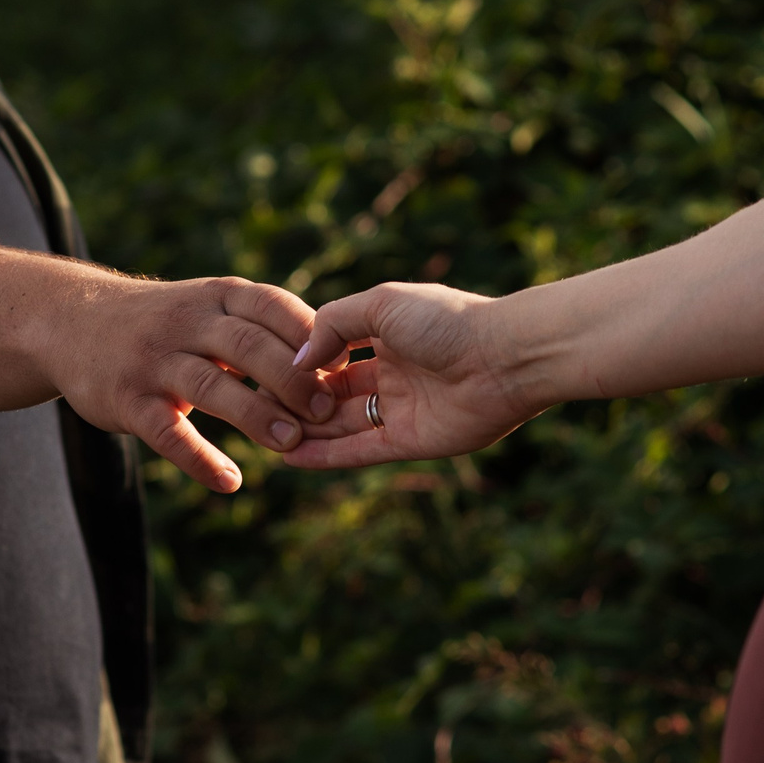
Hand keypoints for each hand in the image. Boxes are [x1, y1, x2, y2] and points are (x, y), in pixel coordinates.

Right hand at [49, 276, 336, 493]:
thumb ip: (262, 327)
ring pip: (211, 386)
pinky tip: (230, 482)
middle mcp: (185, 322)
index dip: (311, 337)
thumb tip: (338, 362)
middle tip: (328, 412)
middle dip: (293, 379)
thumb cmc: (164, 322)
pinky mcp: (127, 400)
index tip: (344, 368)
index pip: (271, 306)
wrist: (72, 322)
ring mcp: (153, 361)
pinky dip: (200, 459)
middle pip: (247, 346)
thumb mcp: (208, 305)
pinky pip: (167, 433)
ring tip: (291, 443)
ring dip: (255, 415)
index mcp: (215, 296)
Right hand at [279, 283, 537, 468]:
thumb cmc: (447, 321)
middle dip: (300, 400)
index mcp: (388, 335)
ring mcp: (402, 409)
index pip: (334, 352)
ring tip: (265, 435)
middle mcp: (394, 373)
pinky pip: (361, 451)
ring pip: (344, 425)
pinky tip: (291, 457)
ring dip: (308, 430)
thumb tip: (298, 358)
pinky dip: (327, 456)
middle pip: (335, 392)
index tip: (263, 371)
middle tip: (258, 409)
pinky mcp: (411, 441)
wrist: (505, 357)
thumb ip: (333, 324)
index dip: (303, 363)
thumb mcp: (381, 305)